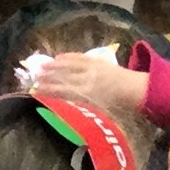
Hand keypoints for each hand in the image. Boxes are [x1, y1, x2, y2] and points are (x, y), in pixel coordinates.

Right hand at [33, 51, 148, 119]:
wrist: (135, 90)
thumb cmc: (117, 107)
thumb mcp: (100, 112)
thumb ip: (83, 109)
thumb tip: (64, 109)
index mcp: (89, 95)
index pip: (64, 92)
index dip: (49, 91)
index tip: (36, 91)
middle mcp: (89, 80)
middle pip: (64, 78)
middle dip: (48, 78)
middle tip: (33, 77)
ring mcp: (92, 68)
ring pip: (70, 65)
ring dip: (55, 65)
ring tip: (41, 66)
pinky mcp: (97, 61)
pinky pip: (80, 57)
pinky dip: (68, 57)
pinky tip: (58, 57)